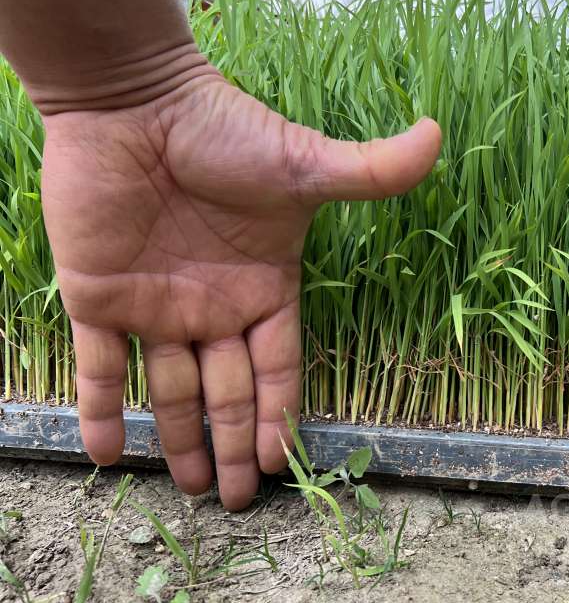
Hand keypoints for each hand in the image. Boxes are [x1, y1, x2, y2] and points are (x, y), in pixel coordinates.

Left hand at [40, 73, 440, 509]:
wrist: (136, 102)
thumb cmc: (224, 132)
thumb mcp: (305, 164)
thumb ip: (371, 170)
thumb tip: (438, 135)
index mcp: (263, 287)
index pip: (277, 365)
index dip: (280, 413)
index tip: (283, 461)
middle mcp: (213, 307)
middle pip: (228, 391)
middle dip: (236, 445)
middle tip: (241, 500)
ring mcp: (154, 306)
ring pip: (169, 390)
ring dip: (180, 440)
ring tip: (194, 490)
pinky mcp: (97, 297)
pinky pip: (99, 366)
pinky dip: (99, 410)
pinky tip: (105, 454)